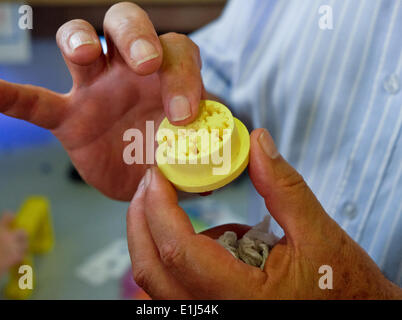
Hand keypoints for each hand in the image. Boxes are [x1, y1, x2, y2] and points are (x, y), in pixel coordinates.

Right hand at [0, 2, 204, 200]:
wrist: (138, 178)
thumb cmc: (169, 157)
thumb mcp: (193, 156)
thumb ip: (207, 156)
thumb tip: (223, 168)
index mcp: (167, 76)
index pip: (177, 55)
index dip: (183, 78)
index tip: (183, 117)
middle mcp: (129, 69)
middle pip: (128, 24)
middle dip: (136, 36)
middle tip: (143, 64)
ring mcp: (94, 88)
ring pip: (81, 40)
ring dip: (79, 39)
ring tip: (82, 55)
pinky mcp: (66, 115)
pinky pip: (34, 100)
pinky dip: (9, 96)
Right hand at [0, 214, 27, 278]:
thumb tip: (2, 240)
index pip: (7, 217)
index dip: (11, 217)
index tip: (13, 218)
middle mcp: (8, 236)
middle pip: (22, 231)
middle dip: (22, 235)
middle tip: (20, 239)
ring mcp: (14, 246)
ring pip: (25, 243)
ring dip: (23, 246)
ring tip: (19, 249)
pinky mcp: (17, 256)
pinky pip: (23, 253)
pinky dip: (21, 255)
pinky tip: (17, 257)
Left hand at [127, 128, 401, 298]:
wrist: (353, 316)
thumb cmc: (343, 286)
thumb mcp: (318, 233)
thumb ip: (283, 187)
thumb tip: (258, 141)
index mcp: (243, 298)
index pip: (179, 251)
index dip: (160, 207)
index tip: (158, 173)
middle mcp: (217, 314)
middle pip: (151, 270)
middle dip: (142, 219)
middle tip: (152, 182)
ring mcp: (211, 317)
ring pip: (155, 282)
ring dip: (154, 236)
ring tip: (180, 203)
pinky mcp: (213, 313)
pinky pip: (173, 288)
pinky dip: (173, 255)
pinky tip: (208, 239)